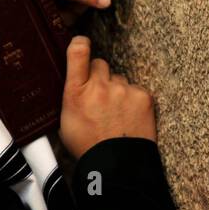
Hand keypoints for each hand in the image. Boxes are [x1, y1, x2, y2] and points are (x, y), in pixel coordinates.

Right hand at [58, 36, 156, 159]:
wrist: (117, 166)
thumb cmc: (88, 147)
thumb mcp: (66, 122)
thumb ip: (71, 98)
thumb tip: (74, 84)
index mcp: (75, 92)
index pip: (77, 52)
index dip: (80, 43)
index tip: (82, 43)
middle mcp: (98, 87)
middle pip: (101, 64)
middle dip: (100, 76)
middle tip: (100, 97)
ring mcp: (122, 90)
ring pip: (120, 79)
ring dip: (118, 91)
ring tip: (117, 115)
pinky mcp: (142, 96)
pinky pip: (136, 90)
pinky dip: (134, 101)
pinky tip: (129, 118)